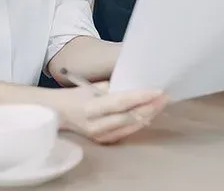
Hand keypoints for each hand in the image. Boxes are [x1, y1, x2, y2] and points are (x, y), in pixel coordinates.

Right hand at [51, 84, 167, 143]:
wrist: (58, 114)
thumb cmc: (77, 95)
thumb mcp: (93, 86)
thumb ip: (115, 87)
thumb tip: (138, 82)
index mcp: (91, 107)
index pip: (121, 102)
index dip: (141, 97)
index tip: (158, 90)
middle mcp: (95, 124)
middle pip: (129, 116)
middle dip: (150, 107)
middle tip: (165, 96)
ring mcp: (99, 136)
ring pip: (130, 126)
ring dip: (148, 115)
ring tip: (161, 103)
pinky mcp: (103, 142)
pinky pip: (126, 133)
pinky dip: (139, 122)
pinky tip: (150, 114)